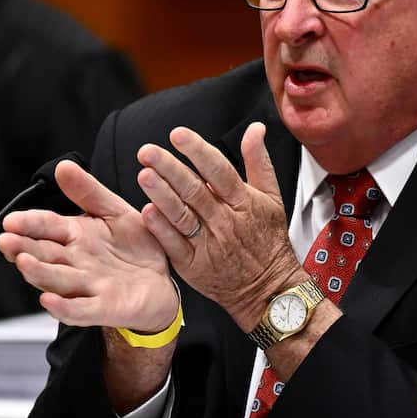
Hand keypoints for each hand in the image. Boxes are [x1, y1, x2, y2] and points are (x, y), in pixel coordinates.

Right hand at [0, 160, 177, 331]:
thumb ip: (89, 191)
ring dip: (38, 273)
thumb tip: (64, 166)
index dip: (28, 224)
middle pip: (43, 254)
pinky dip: (64, 307)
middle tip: (6, 241)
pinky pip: (80, 309)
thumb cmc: (135, 249)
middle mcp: (75, 262)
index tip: (11, 221)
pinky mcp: (103, 307)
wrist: (162, 283)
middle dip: (23, 248)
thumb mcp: (116, 212)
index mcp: (75, 236)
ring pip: (57, 280)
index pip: (45, 227)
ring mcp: (87, 286)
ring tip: (24, 262)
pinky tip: (49, 300)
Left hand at [136, 122, 302, 330]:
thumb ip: (258, 161)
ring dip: (161, 195)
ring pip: (182, 216)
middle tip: (148, 151)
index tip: (179, 134)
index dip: (198, 151)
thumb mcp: (272, 198)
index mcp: (243, 202)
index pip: (219, 171)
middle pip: (195, 191)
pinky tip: (147, 211)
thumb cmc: (268, 240)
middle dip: (170, 168)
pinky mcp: (193, 266)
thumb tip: (255, 129)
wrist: (268, 288)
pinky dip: (161, 228)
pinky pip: (174, 245)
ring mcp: (208, 245)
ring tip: (144, 175)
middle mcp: (225, 222)